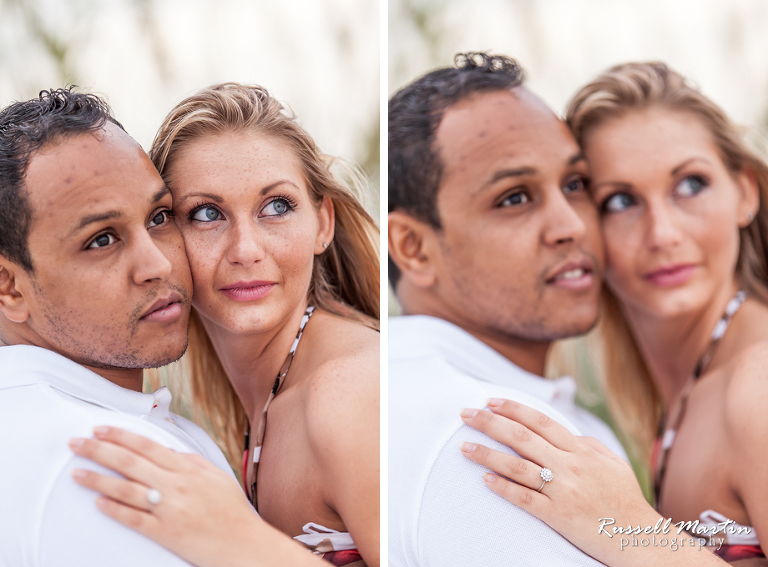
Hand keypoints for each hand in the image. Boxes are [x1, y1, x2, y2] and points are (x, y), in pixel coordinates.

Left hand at [69, 426, 323, 566]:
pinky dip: (114, 510)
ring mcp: (168, 509)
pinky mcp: (164, 533)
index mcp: (188, 468)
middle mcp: (176, 486)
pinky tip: (98, 503)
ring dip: (98, 479)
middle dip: (100, 450)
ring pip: (126, 489)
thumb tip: (166, 452)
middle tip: (77, 442)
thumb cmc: (232, 509)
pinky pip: (133, 519)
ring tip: (77, 472)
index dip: (120, 435)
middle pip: (130, 463)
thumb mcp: (216, 475)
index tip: (100, 428)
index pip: (147, 446)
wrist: (243, 543)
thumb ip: (190, 462)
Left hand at [459, 398, 684, 566]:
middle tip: (465, 413)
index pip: (540, 421)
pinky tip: (485, 479)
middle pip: (522, 437)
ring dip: (488, 454)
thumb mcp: (614, 464)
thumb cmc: (626, 501)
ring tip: (464, 447)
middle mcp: (570, 467)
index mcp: (582, 451)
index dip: (513, 408)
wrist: (640, 539)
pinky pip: (526, 499)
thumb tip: (568, 433)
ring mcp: (563, 491)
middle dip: (490, 422)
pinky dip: (504, 488)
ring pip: (518, 467)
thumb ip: (589, 445)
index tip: (490, 400)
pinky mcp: (558, 516)